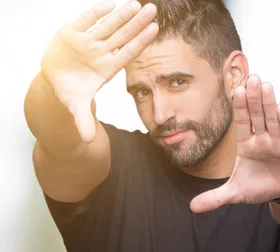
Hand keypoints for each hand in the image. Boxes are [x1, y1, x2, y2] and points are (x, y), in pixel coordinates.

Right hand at [41, 0, 157, 141]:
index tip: (154, 29)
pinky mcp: (71, 33)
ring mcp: (87, 42)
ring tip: (137, 3)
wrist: (55, 80)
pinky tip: (109, 4)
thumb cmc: (71, 91)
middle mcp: (101, 52)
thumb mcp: (76, 107)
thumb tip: (87, 140)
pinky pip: (85, 20)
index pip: (128, 52)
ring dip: (122, 14)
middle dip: (137, 22)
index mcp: (106, 68)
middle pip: (123, 35)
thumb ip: (83, 121)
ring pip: (108, 25)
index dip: (141, 41)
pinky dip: (96, 12)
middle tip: (153, 9)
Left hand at [190, 75, 279, 212]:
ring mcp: (279, 141)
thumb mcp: (236, 193)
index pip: (242, 122)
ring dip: (269, 103)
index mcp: (247, 144)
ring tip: (266, 86)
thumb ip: (215, 198)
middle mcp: (263, 138)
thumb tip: (192, 208)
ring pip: (273, 119)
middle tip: (252, 78)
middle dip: (254, 98)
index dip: (239, 107)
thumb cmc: (260, 186)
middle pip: (257, 115)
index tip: (236, 90)